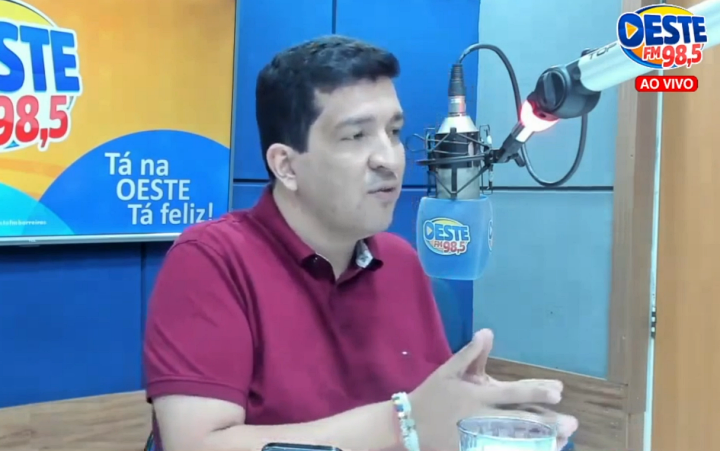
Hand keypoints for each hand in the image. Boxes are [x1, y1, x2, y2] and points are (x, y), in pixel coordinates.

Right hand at [408, 329, 577, 450]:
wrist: (408, 425)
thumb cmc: (431, 394)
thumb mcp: (447, 371)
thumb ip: (469, 353)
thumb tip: (487, 332)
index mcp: (477, 394)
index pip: (511, 392)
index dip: (535, 391)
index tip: (558, 391)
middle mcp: (481, 417)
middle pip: (519, 421)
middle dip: (546, 422)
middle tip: (571, 424)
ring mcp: (478, 437)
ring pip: (515, 442)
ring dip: (539, 442)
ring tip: (562, 442)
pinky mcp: (472, 450)